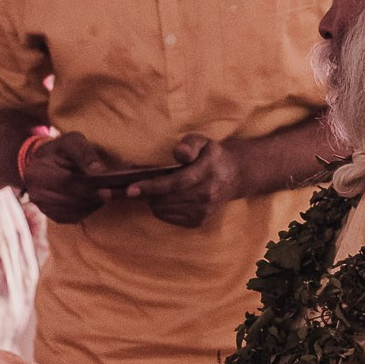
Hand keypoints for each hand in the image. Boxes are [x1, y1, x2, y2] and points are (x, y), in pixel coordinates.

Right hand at [18, 131, 113, 226]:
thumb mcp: (71, 141)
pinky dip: (92, 207)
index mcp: (37, 173)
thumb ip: (85, 154)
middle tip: (125, 191)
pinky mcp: (55, 216)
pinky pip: (78, 216)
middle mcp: (37, 195)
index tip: (110, 189)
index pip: (67, 183)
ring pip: (78, 210)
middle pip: (74, 200)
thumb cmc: (60, 149)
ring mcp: (45, 209)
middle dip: (100, 196)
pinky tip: (102, 197)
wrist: (43, 163)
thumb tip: (100, 172)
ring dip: (98, 202)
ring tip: (118, 191)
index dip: (89, 187)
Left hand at [125, 136, 240, 231]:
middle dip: (147, 193)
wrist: (234, 175)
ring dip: (153, 200)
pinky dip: (161, 208)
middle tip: (133, 185)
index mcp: (207, 173)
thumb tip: (179, 152)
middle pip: (165, 199)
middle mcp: (206, 196)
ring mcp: (203, 212)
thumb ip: (190, 144)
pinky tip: (164, 198)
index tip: (130, 189)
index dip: (151, 187)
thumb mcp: (203, 141)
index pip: (175, 183)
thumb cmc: (211, 155)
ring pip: (164, 210)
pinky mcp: (199, 222)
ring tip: (151, 189)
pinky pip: (169, 218)